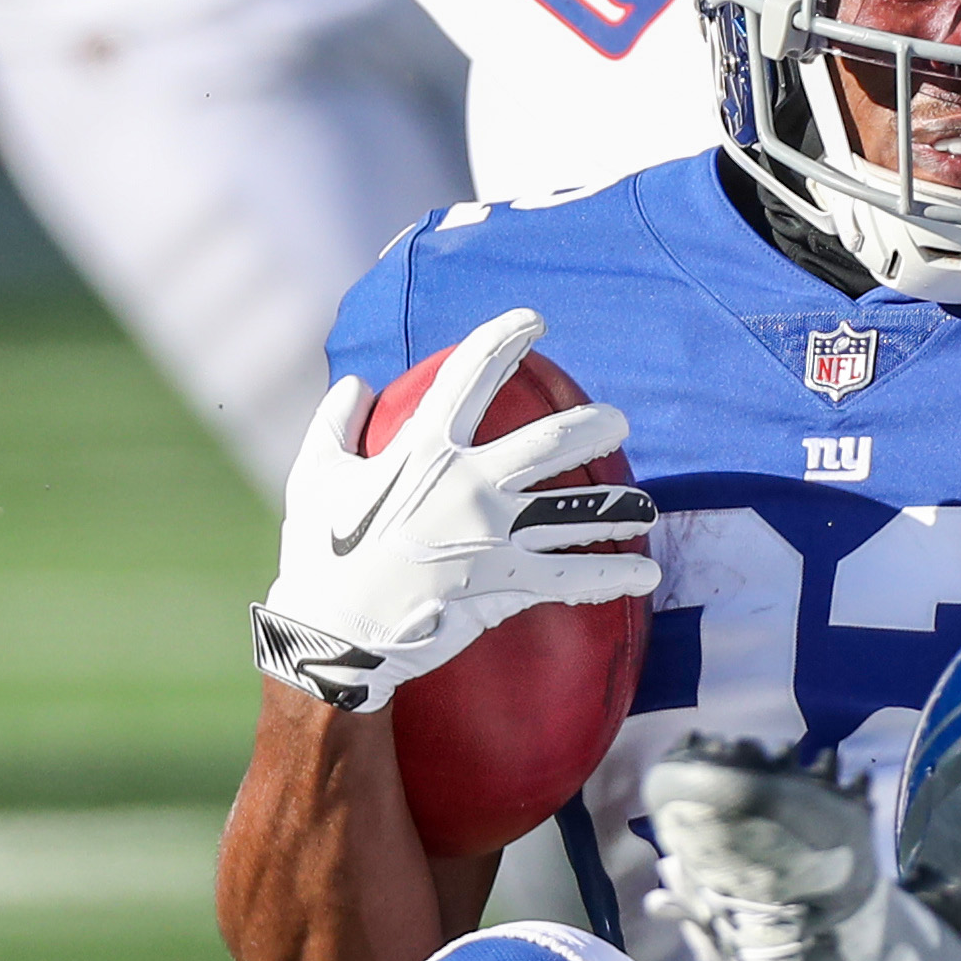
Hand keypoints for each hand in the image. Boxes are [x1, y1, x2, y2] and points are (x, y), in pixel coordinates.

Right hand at [261, 308, 658, 711]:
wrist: (331, 638)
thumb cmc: (317, 554)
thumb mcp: (313, 475)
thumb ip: (336, 421)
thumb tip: (359, 384)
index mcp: (422, 449)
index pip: (470, 375)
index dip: (505, 339)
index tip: (533, 322)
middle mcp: (468, 486)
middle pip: (551, 443)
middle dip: (593, 425)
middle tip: (617, 422)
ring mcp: (491, 538)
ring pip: (575, 512)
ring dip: (619, 507)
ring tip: (647, 507)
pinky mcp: (502, 585)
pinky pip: (569, 580)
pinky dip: (610, 577)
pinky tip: (643, 575)